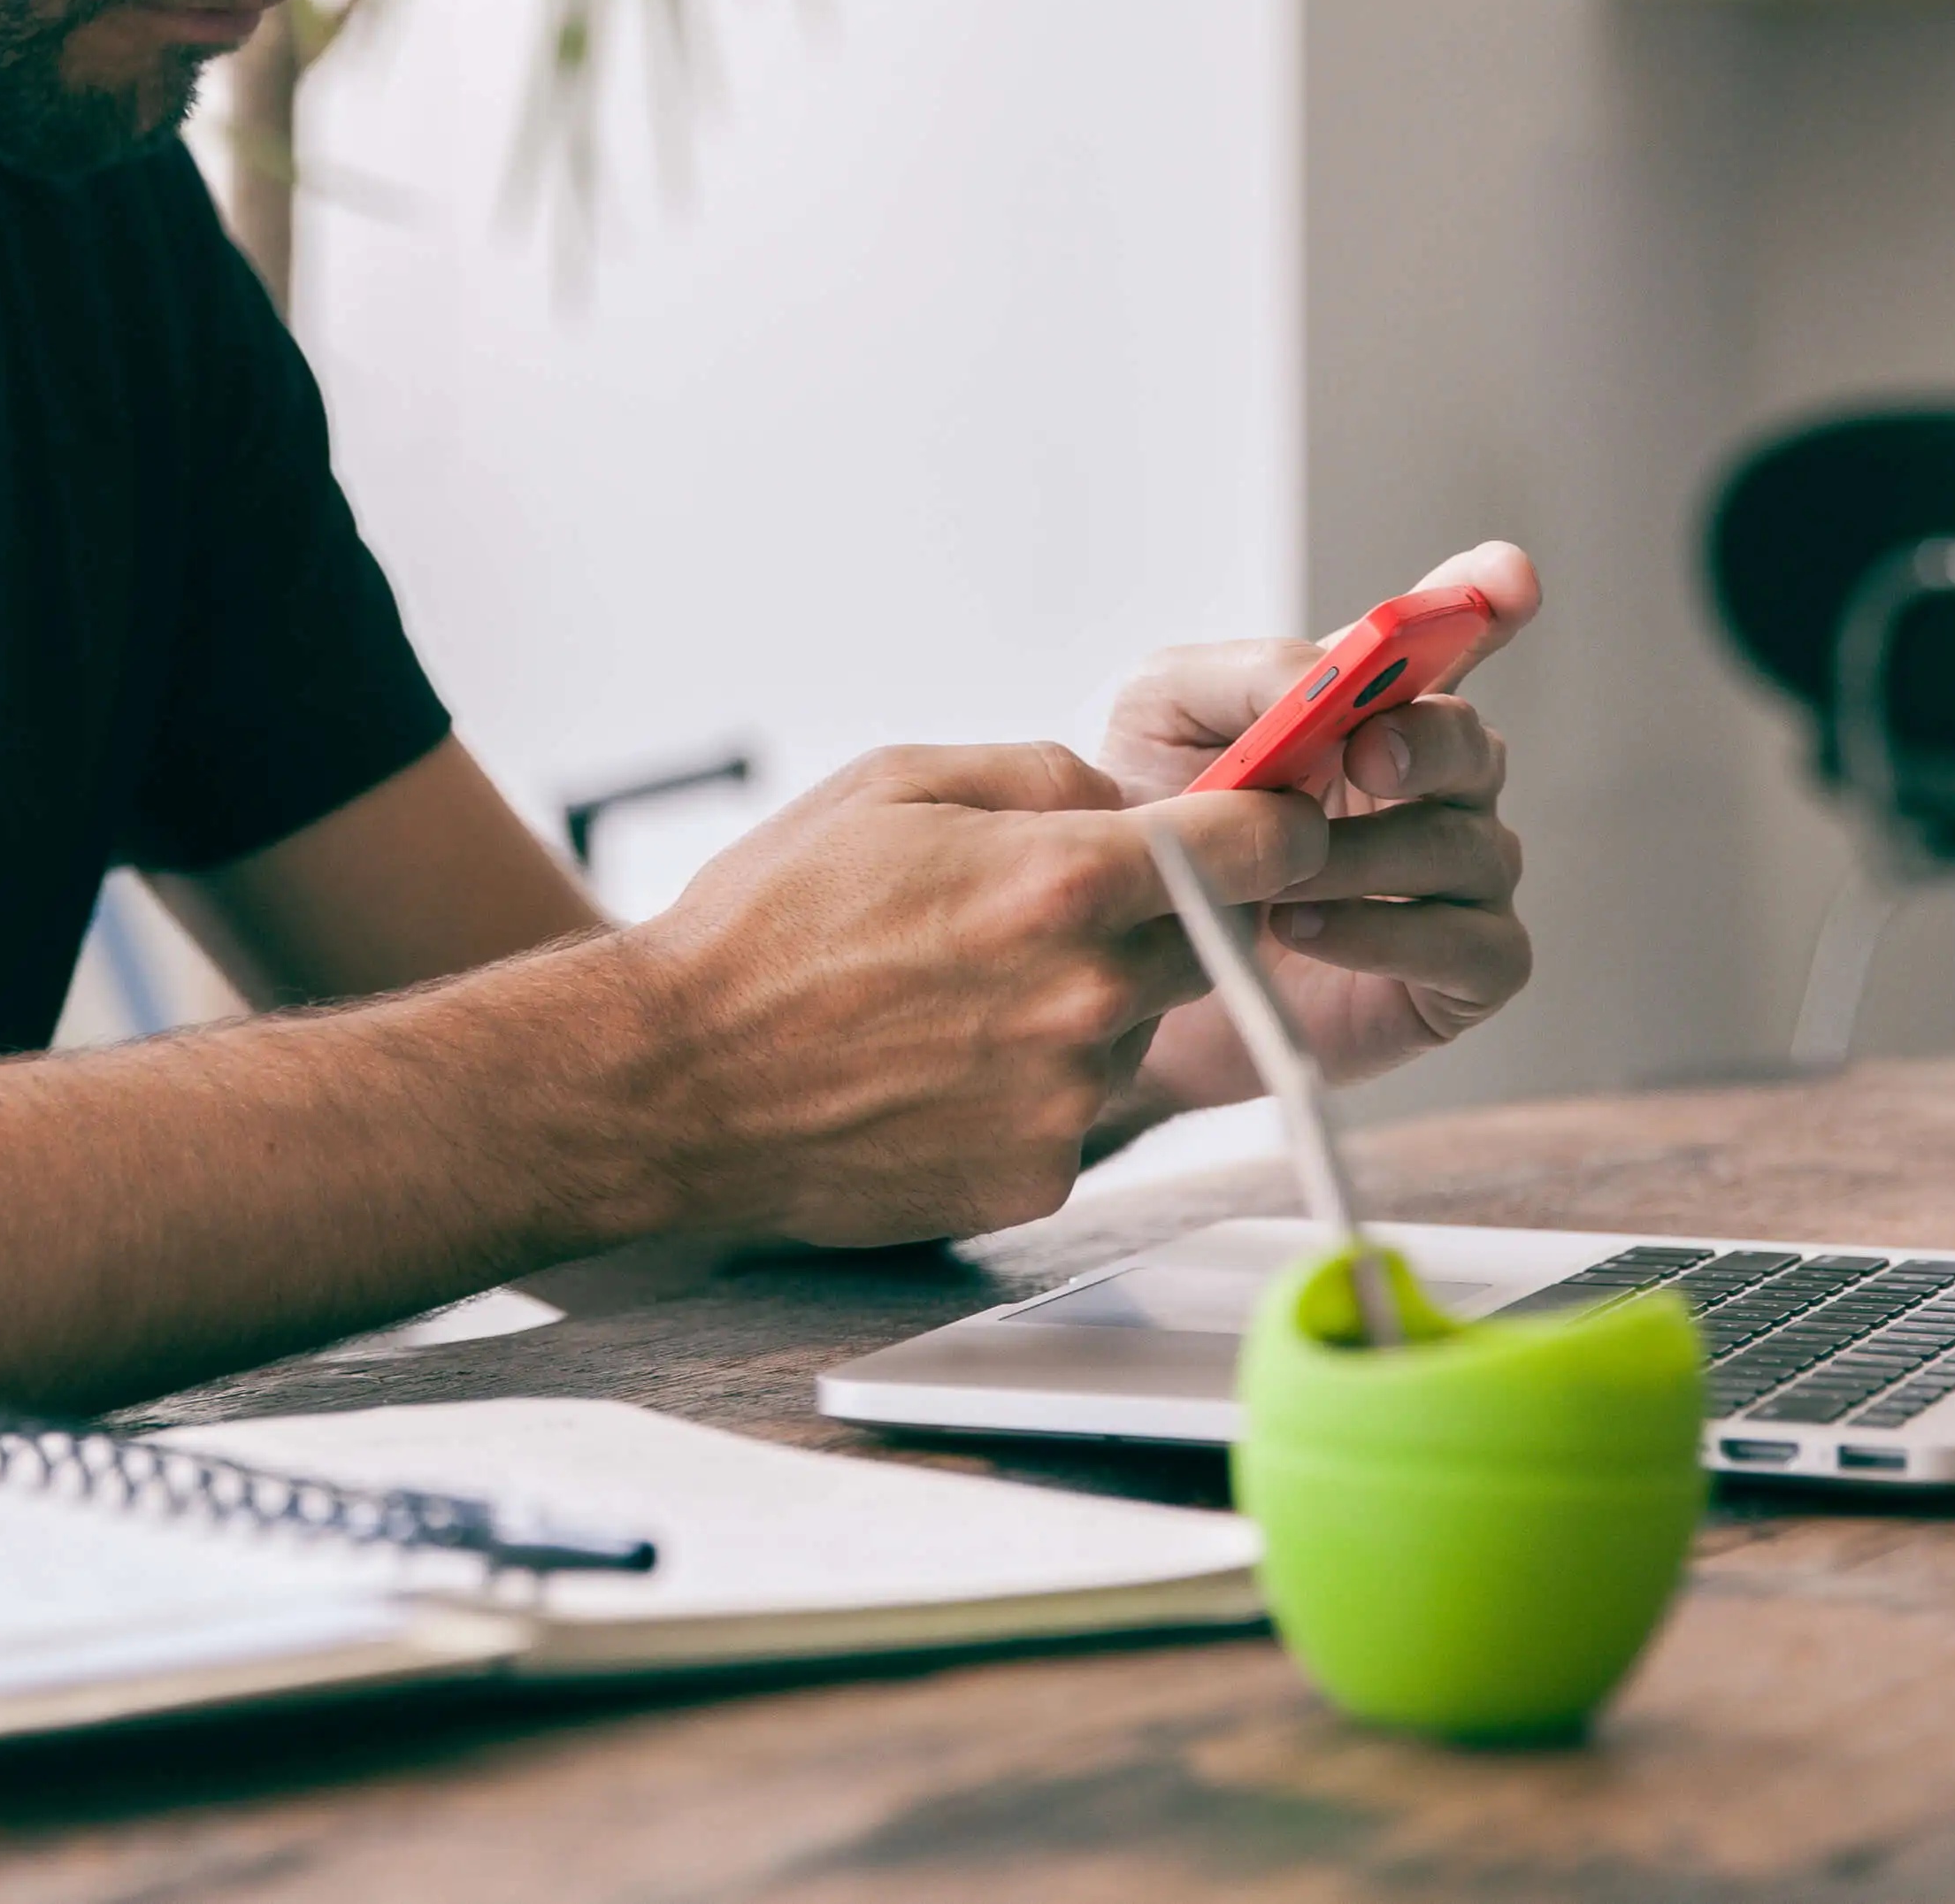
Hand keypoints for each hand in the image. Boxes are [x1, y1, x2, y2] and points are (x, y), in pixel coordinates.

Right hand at [617, 740, 1322, 1244]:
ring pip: (1139, 1027)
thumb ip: (1040, 776)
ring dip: (1089, 1001)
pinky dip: (1035, 1080)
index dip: (1278, 827)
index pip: (1261, 849)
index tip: (1269, 825)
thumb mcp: (893, 784)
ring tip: (961, 992)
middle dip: (1162, 914)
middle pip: (1212, 943)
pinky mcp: (1041, 1178)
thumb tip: (1135, 799)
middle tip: (1052, 907)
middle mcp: (1087, 997)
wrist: (676, 1080)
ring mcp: (1068, 1100)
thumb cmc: (768, 922)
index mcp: (1060, 881)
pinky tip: (941, 1061)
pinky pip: (1080, 1106)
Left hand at [1089, 541, 1538, 1096]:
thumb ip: (1243, 676)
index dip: (1488, 602)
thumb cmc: (1159, 824)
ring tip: (1274, 880)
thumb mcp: (1165, 719)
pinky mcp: (1468, 969)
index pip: (1457, 637)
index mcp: (1379, 706)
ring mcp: (1463, 875)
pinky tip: (1306, 929)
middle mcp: (1438, 783)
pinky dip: (1387, 935)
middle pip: (1472, 741)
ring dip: (1366, 855)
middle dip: (1423, 741)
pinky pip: (1472, 946)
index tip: (1509, 579)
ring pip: (1465, 846)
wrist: (1132, 960)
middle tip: (1365, 751)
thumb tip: (1319, 674)